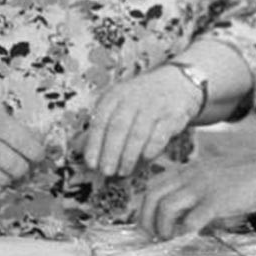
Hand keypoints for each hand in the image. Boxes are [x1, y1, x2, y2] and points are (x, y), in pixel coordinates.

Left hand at [83, 66, 201, 176]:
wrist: (178, 83)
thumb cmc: (142, 100)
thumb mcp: (118, 106)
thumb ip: (100, 127)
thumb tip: (77, 148)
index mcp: (115, 96)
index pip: (100, 121)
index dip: (94, 144)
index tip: (91, 163)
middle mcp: (133, 98)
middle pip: (118, 128)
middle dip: (110, 153)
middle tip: (106, 172)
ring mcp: (154, 105)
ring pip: (138, 133)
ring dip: (129, 155)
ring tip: (123, 171)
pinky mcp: (173, 114)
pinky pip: (160, 134)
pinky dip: (152, 147)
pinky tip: (146, 158)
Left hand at [136, 151, 255, 239]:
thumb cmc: (249, 176)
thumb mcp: (216, 173)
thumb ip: (197, 187)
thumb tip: (184, 214)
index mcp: (191, 168)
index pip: (155, 183)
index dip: (145, 204)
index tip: (147, 221)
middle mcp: (192, 175)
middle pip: (153, 195)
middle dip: (146, 218)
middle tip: (150, 235)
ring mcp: (202, 187)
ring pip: (165, 207)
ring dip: (162, 227)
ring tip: (168, 238)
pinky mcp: (216, 201)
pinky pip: (190, 220)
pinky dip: (184, 232)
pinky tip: (189, 237)